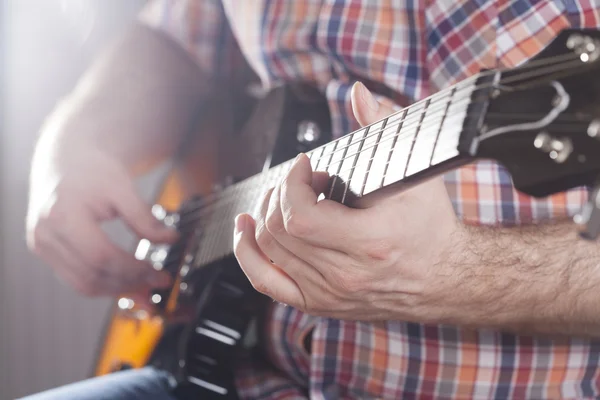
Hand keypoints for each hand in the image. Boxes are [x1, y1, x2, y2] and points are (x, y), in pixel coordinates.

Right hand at [26, 129, 176, 297]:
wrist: (67, 161)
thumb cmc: (93, 170)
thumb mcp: (122, 186)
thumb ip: (144, 216)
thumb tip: (170, 239)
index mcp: (62, 215)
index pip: (101, 255)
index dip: (133, 269)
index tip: (159, 273)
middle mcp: (45, 234)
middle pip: (91, 274)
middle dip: (129, 283)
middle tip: (158, 283)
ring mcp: (42, 246)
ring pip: (82, 284)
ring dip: (118, 290)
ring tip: (147, 288)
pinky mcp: (46, 253)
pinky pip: (76, 279)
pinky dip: (104, 285)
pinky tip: (127, 284)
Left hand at [233, 82, 465, 321]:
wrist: (445, 278)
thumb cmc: (430, 228)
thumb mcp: (417, 174)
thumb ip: (385, 128)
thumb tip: (359, 94)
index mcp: (368, 243)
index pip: (299, 216)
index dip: (292, 183)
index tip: (305, 166)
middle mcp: (345, 275)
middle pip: (279, 231)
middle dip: (280, 194)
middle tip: (301, 180)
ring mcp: (329, 293)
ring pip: (267, 251)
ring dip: (265, 214)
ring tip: (281, 196)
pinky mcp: (319, 303)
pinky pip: (266, 281)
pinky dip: (248, 254)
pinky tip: (246, 229)